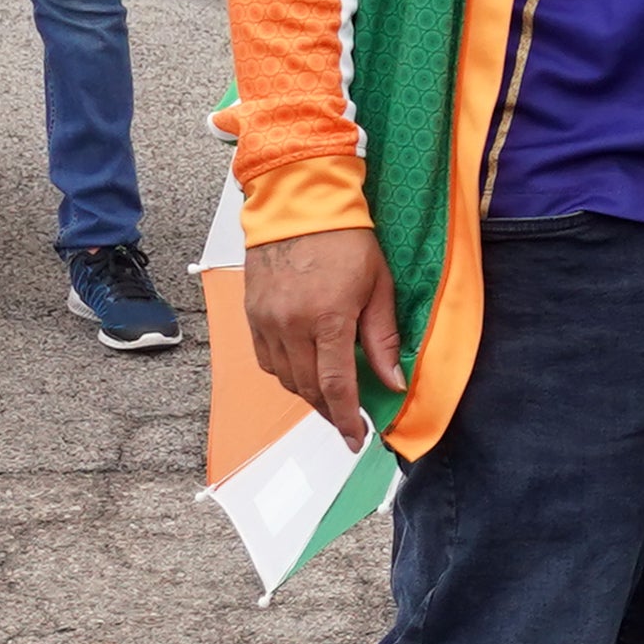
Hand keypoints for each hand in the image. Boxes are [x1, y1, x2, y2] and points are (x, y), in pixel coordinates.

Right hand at [242, 226, 404, 444]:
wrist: (299, 205)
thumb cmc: (345, 239)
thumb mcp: (378, 286)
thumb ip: (382, 339)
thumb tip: (392, 382)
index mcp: (328, 318)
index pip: (336, 386)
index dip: (347, 419)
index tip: (356, 438)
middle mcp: (291, 325)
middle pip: (308, 389)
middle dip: (330, 411)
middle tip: (348, 422)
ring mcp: (266, 320)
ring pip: (285, 379)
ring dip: (308, 394)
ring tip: (329, 397)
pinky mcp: (251, 314)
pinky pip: (266, 359)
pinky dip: (286, 373)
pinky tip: (303, 370)